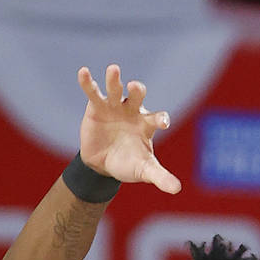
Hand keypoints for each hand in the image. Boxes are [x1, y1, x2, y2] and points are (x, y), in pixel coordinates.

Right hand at [76, 64, 180, 193]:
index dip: (161, 118)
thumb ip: (160, 177)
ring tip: (114, 70)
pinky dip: (87, 82)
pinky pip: (93, 92)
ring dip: (115, 80)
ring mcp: (115, 107)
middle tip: (135, 87)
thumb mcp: (144, 170)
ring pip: (116, 89)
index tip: (162, 123)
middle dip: (137, 90)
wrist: (103, 164)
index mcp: (148, 124)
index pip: (158, 117)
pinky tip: (83, 72)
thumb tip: (177, 190)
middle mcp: (133, 111)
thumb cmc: (129, 164)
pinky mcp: (97, 106)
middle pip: (138, 96)